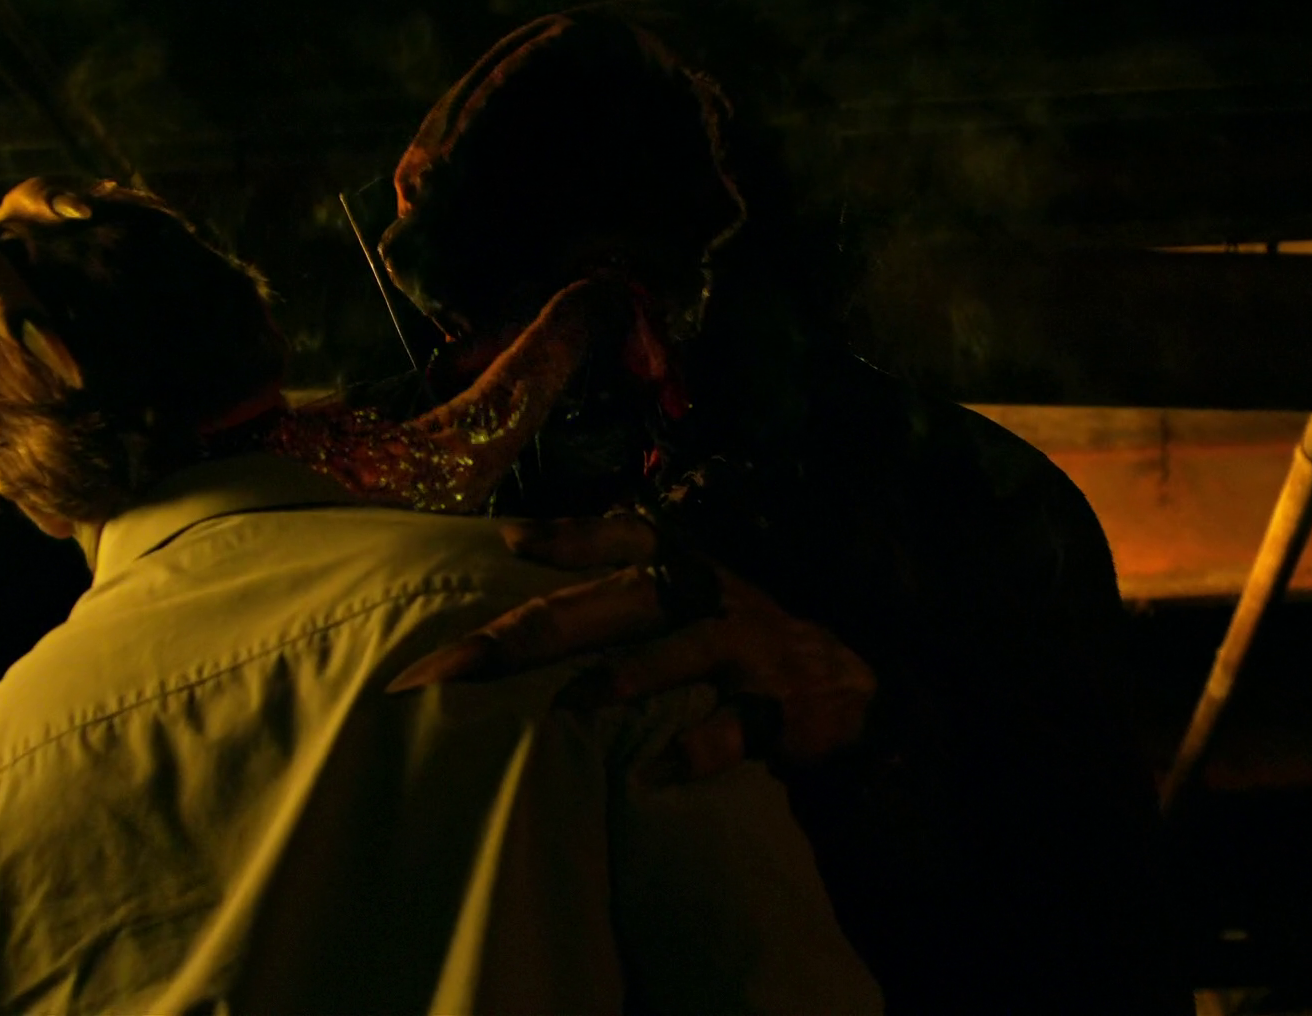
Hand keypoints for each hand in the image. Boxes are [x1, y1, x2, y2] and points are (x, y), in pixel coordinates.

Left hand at [386, 514, 876, 781]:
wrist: (850, 688)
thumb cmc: (735, 643)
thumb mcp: (684, 600)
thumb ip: (608, 587)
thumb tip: (508, 549)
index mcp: (684, 568)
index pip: (624, 535)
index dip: (570, 536)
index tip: (510, 542)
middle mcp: (710, 598)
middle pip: (618, 602)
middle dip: (536, 632)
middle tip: (461, 664)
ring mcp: (747, 649)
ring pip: (682, 652)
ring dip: (629, 677)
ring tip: (570, 708)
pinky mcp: (778, 706)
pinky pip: (735, 727)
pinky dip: (695, 749)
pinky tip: (652, 775)